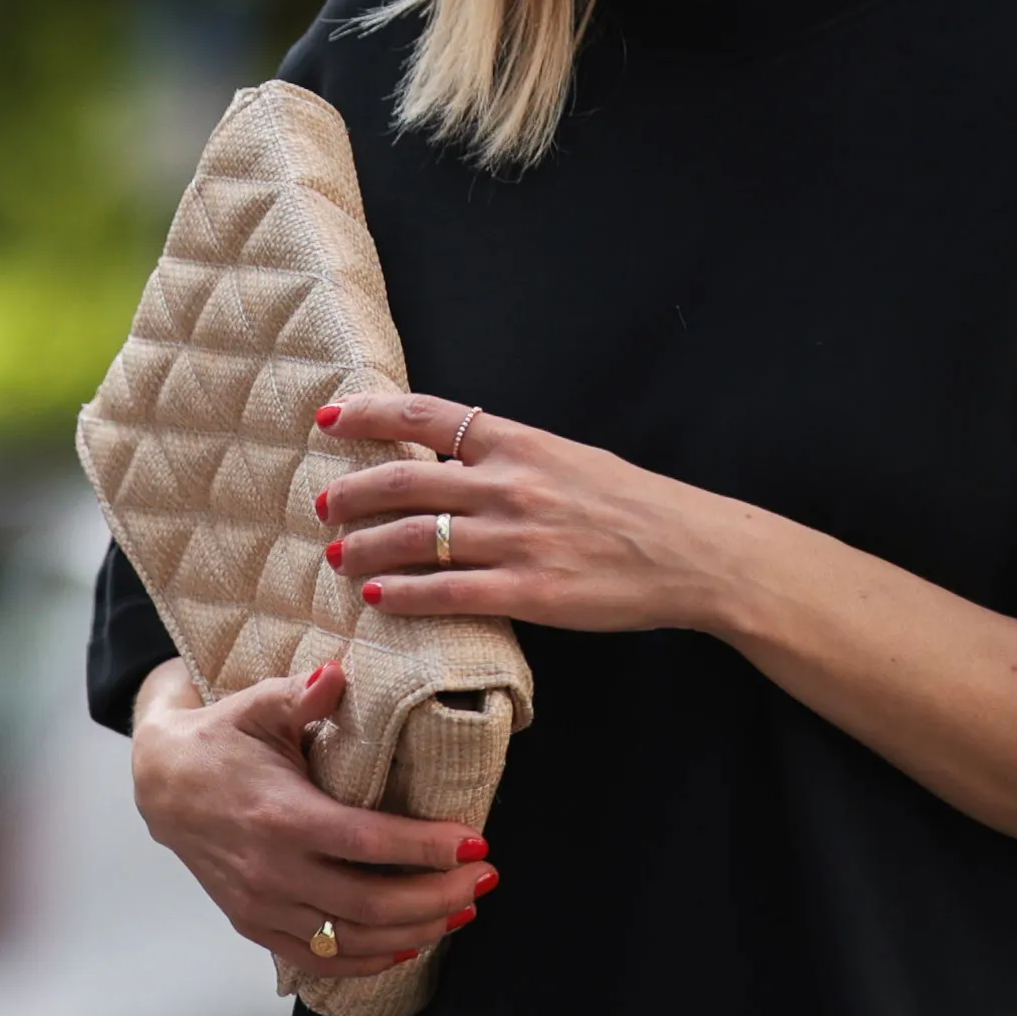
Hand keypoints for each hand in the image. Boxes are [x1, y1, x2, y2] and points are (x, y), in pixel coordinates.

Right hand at [129, 647, 494, 981]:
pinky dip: (369, 961)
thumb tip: (337, 673)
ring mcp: (262, 906)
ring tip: (462, 911)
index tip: (476, 842)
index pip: (368, 842)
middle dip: (439, 896)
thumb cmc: (221, 742)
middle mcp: (272, 870)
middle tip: (484, 880)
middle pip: (372, 904)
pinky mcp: (256, 926)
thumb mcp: (256, 707)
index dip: (427, 848)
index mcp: (281, 816)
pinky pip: (320, 960)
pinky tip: (409, 945)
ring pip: (353, 940)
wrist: (161, 785)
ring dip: (416, 931)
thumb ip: (301, 695)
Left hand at [309, 391, 724, 638]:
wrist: (692, 551)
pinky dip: (404, 596)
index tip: (329, 421)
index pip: (425, 415)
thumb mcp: (571, 459)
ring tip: (341, 559)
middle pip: (403, 480)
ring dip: (366, 548)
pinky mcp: (529, 592)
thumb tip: (455, 458)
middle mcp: (509, 484)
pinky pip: (447, 592)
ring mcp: (517, 539)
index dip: (368, 414)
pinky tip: (379, 601)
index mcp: (519, 442)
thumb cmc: (635, 505)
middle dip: (351, 494)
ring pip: (415, 539)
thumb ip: (513, 457)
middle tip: (324, 507)